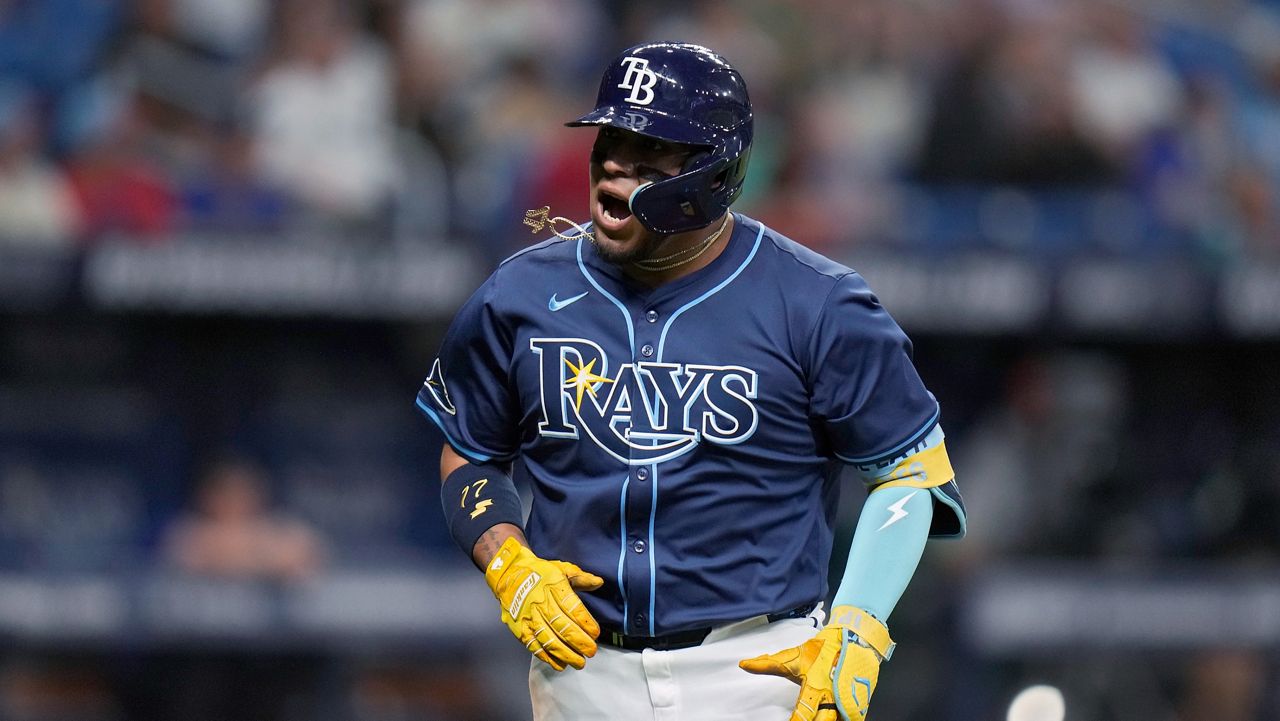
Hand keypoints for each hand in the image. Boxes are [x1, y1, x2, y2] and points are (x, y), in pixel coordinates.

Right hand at [484, 536, 604, 670]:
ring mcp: (529, 618)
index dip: (585, 622)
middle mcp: (541, 603)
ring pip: (548, 639)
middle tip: (591, 651)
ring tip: (579, 663)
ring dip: (565, 654)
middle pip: (562, 626)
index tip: (595, 633)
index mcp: (554, 587)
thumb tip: (599, 582)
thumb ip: (581, 577)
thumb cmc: (539, 572)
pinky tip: (559, 664)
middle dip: (579, 642)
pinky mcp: (519, 628)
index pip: (572, 608)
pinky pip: (533, 645)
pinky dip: (547, 657)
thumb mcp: (561, 568)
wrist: (508, 574)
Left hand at [739, 605, 892, 719]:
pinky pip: (853, 718)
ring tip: (820, 717)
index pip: (803, 713)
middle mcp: (832, 697)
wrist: (854, 637)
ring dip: (828, 720)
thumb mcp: (793, 657)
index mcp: (816, 687)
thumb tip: (744, 664)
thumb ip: (768, 664)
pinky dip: (844, 718)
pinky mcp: (859, 703)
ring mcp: (848, 701)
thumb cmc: (824, 648)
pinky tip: (837, 717)